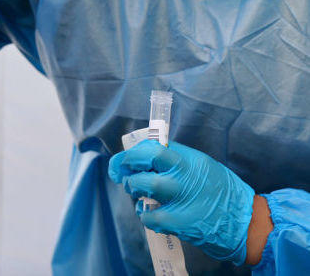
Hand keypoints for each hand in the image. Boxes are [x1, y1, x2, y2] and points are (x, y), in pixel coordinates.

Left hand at [108, 139, 254, 263]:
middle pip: (147, 157)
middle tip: (121, 173)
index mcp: (190, 159)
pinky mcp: (180, 221)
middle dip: (127, 163)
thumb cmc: (225, 195)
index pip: (155, 145)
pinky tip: (148, 214)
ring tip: (136, 193)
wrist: (249, 224)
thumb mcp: (205, 168)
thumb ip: (179, 162)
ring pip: (145, 184)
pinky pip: (150, 215)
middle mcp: (185, 173)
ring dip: (134, 188)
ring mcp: (182, 197)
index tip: (126, 159)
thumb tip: (149, 159)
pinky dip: (144, 215)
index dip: (135, 151)